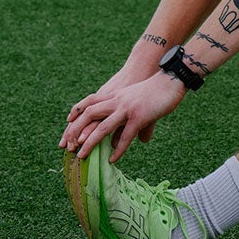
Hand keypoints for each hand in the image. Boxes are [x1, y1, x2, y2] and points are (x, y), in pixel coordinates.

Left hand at [60, 72, 187, 161]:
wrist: (171, 79)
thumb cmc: (156, 90)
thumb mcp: (138, 101)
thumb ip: (134, 120)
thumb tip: (138, 139)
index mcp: (114, 95)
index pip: (88, 102)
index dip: (76, 113)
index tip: (67, 125)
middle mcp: (116, 101)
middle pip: (89, 114)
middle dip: (75, 130)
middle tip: (68, 146)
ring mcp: (127, 109)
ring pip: (103, 127)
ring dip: (90, 142)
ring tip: (82, 156)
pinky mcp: (139, 117)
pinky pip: (125, 136)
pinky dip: (118, 149)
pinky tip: (113, 160)